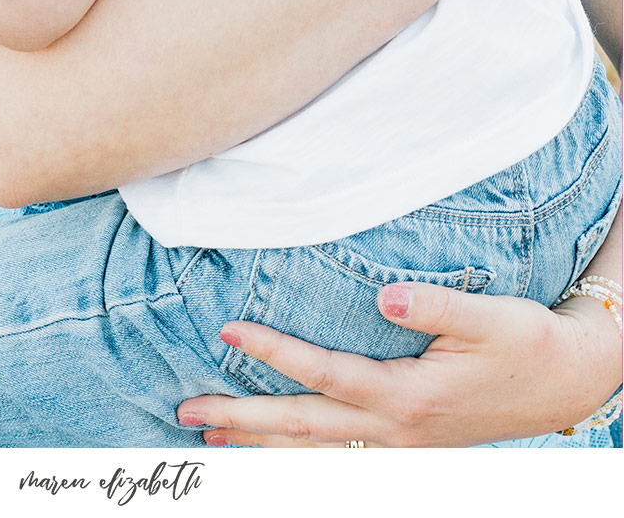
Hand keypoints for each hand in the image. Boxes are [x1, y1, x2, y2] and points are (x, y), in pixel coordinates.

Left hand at [177, 280, 622, 447]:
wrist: (568, 382)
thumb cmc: (527, 341)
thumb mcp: (490, 317)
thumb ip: (434, 305)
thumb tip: (381, 295)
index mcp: (409, 397)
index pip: (325, 376)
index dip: (274, 354)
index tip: (227, 332)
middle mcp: (397, 432)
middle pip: (304, 428)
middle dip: (242, 420)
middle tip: (185, 412)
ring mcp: (400, 447)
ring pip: (315, 453)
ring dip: (260, 447)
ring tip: (208, 442)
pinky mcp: (407, 447)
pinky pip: (337, 460)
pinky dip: (296, 458)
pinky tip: (272, 454)